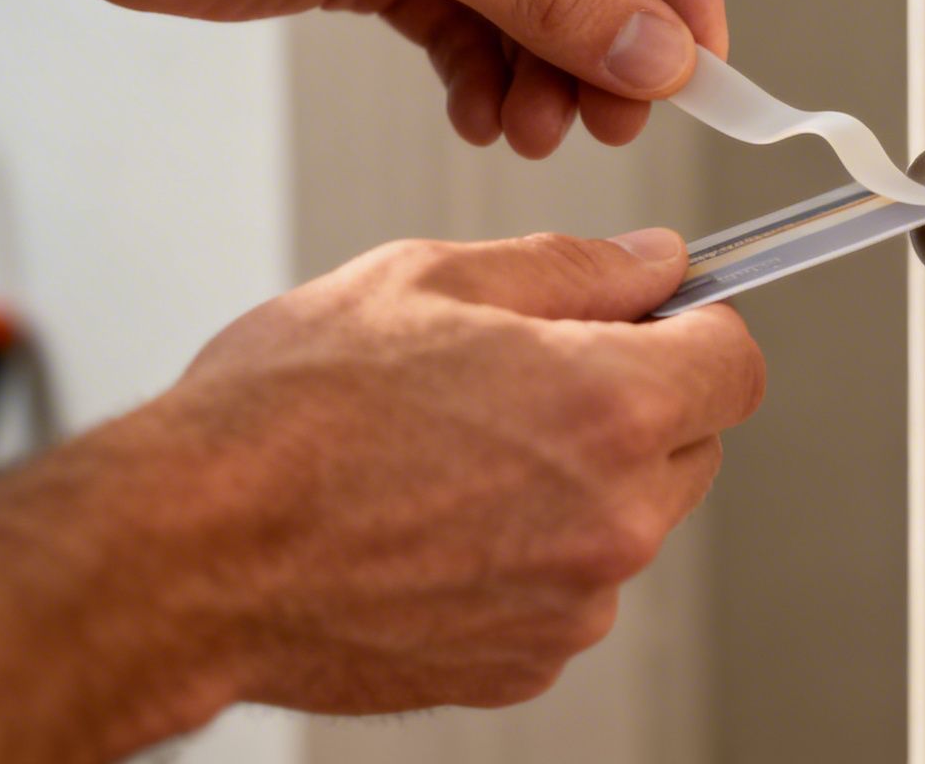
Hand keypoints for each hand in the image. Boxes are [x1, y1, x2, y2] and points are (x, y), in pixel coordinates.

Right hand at [129, 228, 763, 712]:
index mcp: (609, 407)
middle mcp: (612, 518)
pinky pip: (566, 589)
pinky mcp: (522, 663)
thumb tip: (652, 262)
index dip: (699, 327)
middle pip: (692, 444)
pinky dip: (528, 554)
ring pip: (628, 520)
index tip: (660, 318)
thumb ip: (573, 269)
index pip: (737, 364)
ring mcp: (571, 605)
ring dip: (580, 482)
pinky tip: (436, 519)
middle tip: (529, 374)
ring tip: (458, 451)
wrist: (187, 553)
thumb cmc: (285, 419)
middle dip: (638, 400)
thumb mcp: (429, 280)